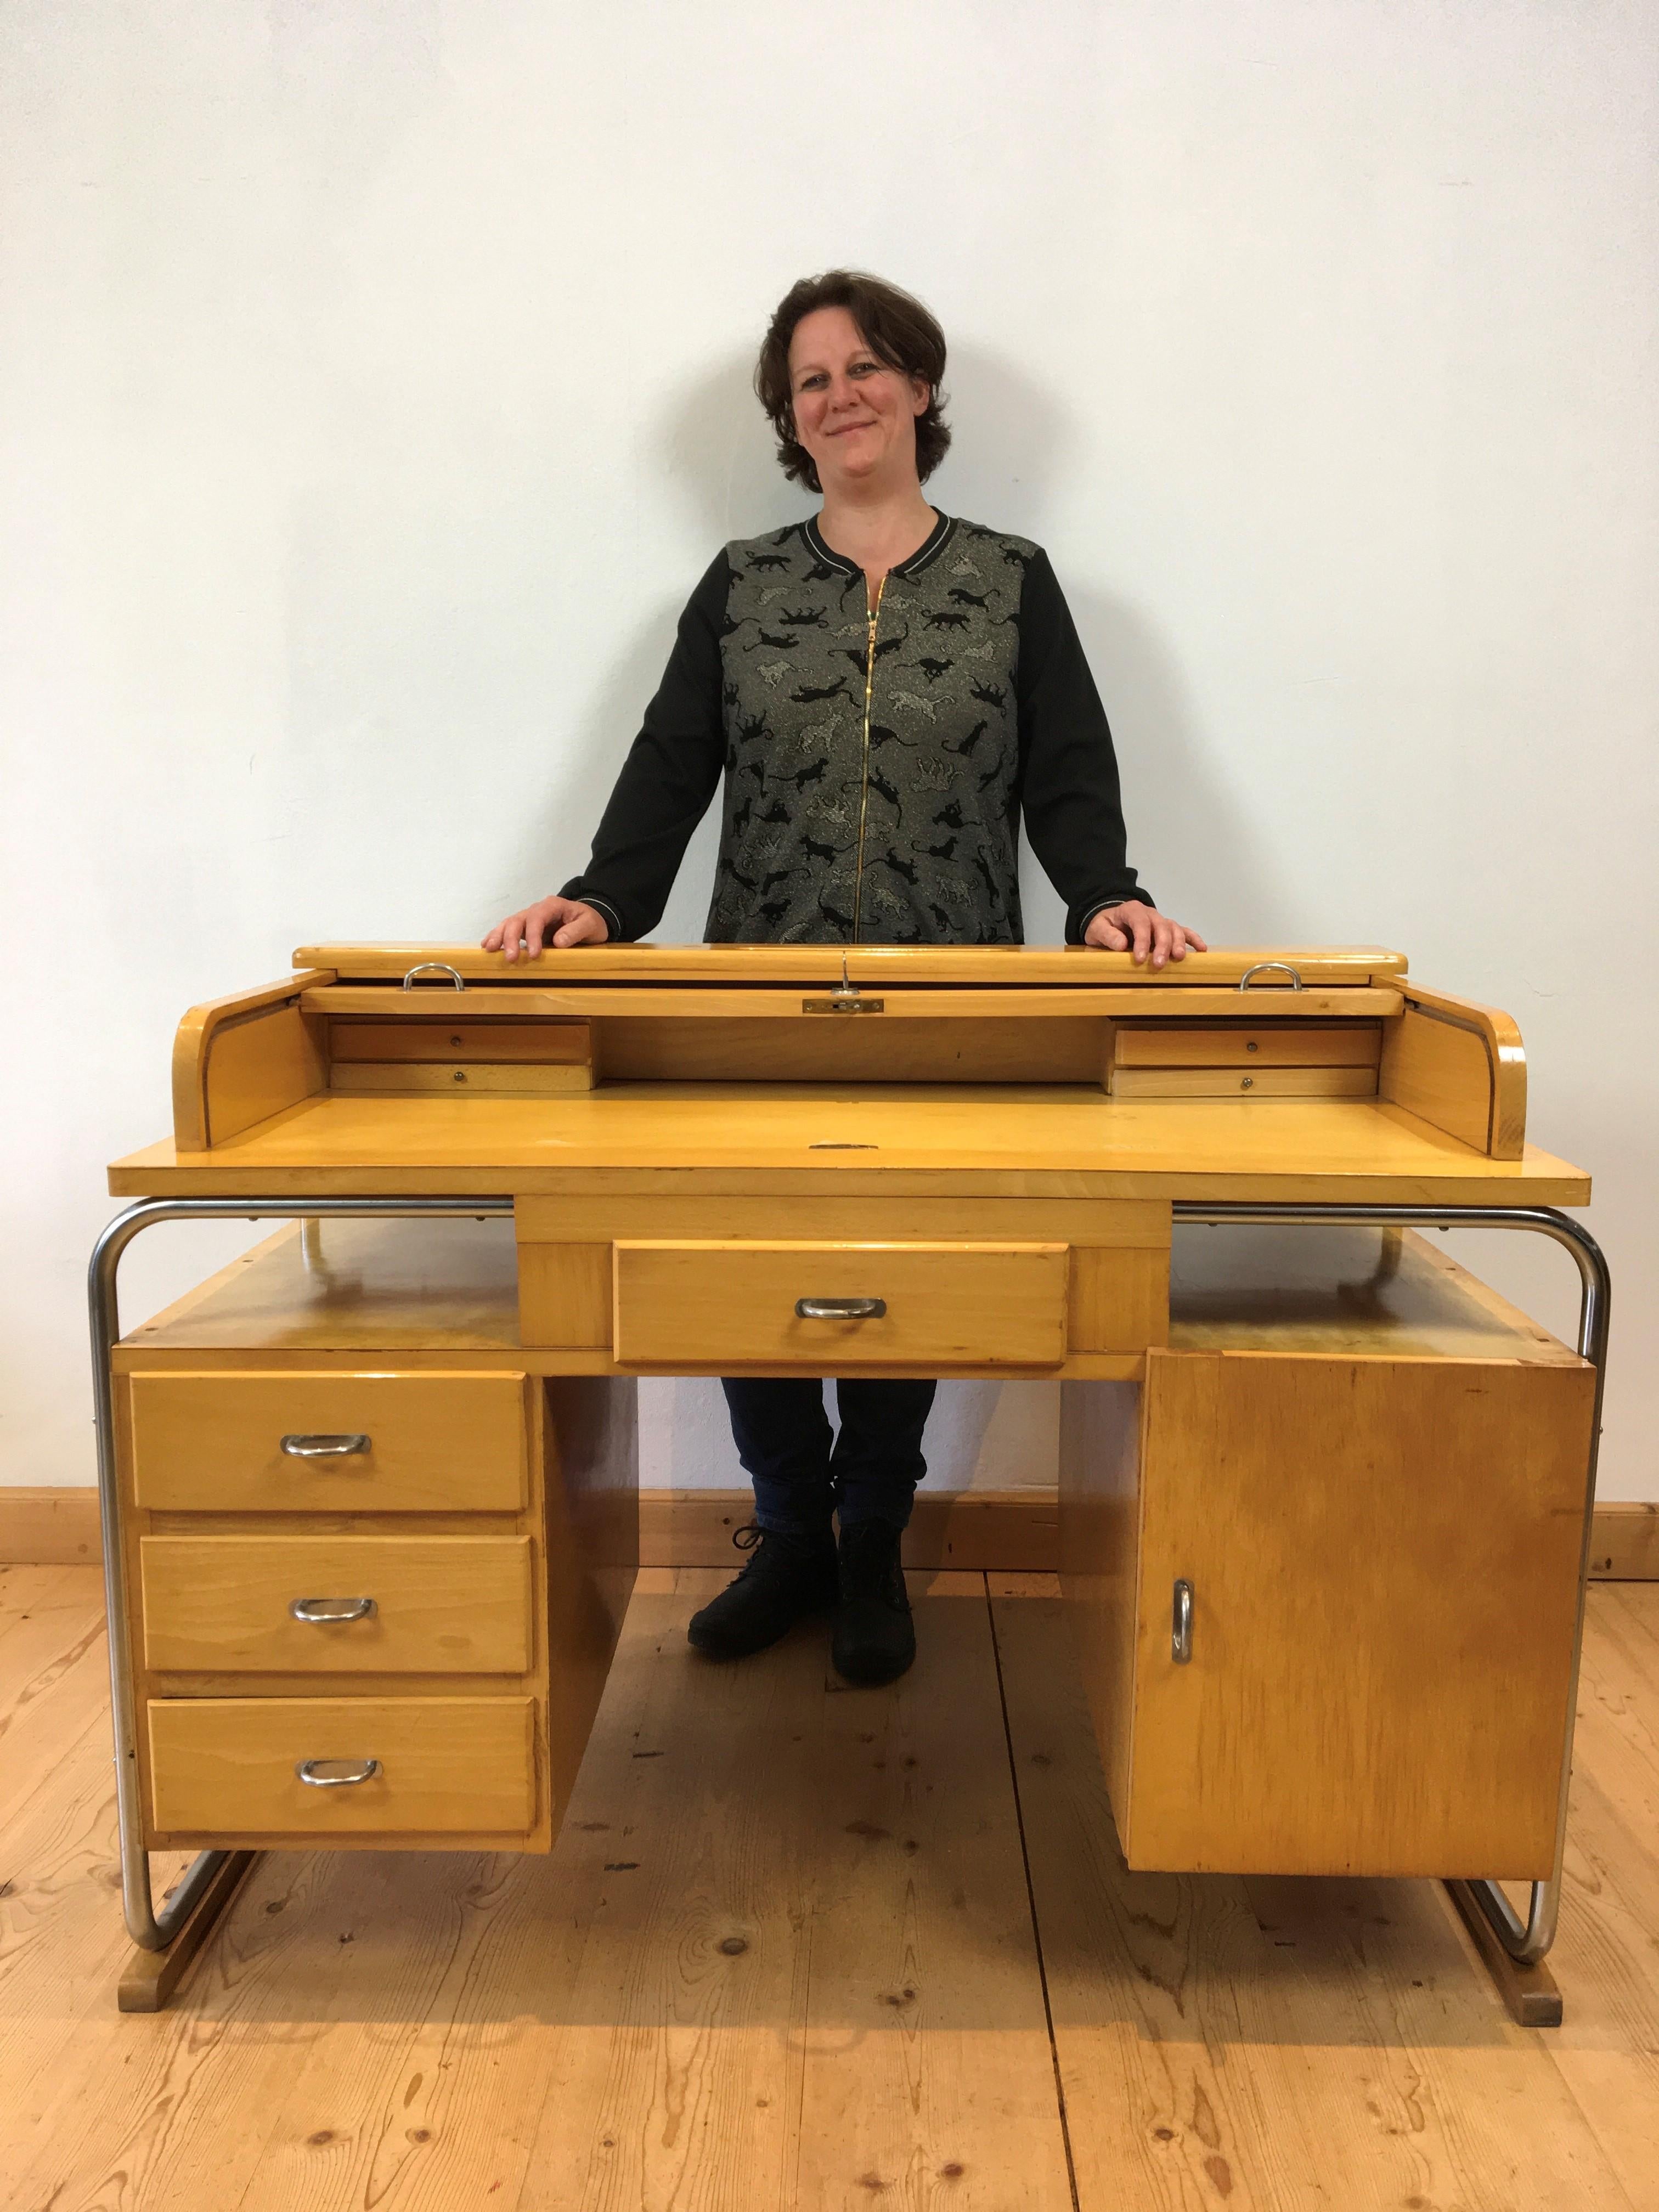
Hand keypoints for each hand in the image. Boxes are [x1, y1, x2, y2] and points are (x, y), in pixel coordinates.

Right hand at [482, 896, 609, 961]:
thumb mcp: (590, 925)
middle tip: (511, 958)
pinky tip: (487, 945)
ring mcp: (530, 918)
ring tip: (489, 950)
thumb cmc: (591, 922)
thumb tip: (557, 941)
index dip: (533, 935)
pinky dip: (497, 936)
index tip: (534, 954)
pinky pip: (509, 930)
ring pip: (509, 923)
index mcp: (552, 905)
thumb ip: (575, 931)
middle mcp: (537, 909)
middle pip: (518, 919)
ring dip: (499, 936)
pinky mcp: (526, 928)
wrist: (591, 920)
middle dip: (511, 938)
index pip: (537, 917)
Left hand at [1083, 902, 1207, 969]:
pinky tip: (1202, 949)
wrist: (1109, 921)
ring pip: (1174, 928)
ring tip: (1179, 958)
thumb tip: (1122, 945)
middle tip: (1158, 964)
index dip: (1142, 940)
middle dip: (1161, 945)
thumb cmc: (1104, 926)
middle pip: (1161, 926)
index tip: (1139, 959)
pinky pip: (1183, 931)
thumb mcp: (1097, 929)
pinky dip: (1193, 939)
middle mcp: (1150, 913)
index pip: (1140, 923)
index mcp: (1132, 910)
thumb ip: (1107, 935)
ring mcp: (1160, 921)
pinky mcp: (1167, 929)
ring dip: (1177, 943)